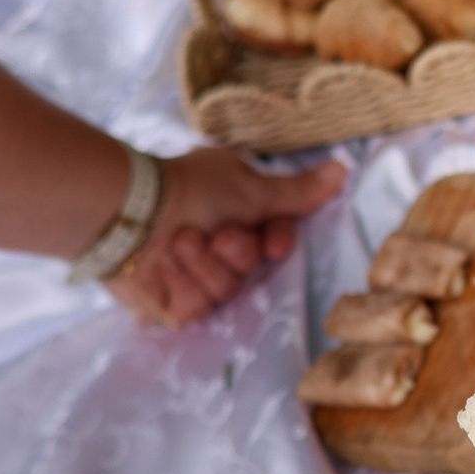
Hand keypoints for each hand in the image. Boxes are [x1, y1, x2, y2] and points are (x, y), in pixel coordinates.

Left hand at [104, 146, 343, 325]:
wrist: (131, 216)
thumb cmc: (191, 192)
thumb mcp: (251, 187)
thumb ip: (297, 191)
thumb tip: (343, 167)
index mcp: (239, 213)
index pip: (278, 238)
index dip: (277, 243)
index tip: (271, 244)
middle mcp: (220, 244)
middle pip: (253, 266)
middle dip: (236, 251)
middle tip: (216, 235)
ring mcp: (197, 276)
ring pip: (227, 288)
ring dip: (204, 263)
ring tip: (179, 243)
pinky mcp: (175, 303)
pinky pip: (199, 306)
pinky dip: (183, 283)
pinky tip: (164, 266)